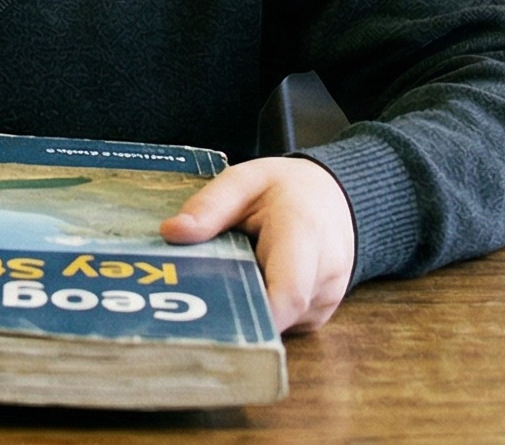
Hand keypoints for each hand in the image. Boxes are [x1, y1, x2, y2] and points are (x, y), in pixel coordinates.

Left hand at [161, 157, 355, 333]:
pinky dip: (259, 310)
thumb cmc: (286, 189)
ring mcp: (324, 300)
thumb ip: (210, 205)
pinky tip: (246, 288)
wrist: (333, 199)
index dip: (252, 316)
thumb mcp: (245, 180)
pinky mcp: (317, 315)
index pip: (288, 294)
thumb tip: (171, 232)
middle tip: (192, 303)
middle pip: (275, 315)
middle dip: (233, 313)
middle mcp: (324, 275)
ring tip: (224, 283)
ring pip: (275, 323)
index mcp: (305, 235)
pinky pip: (281, 324)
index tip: (207, 316)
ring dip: (246, 310)